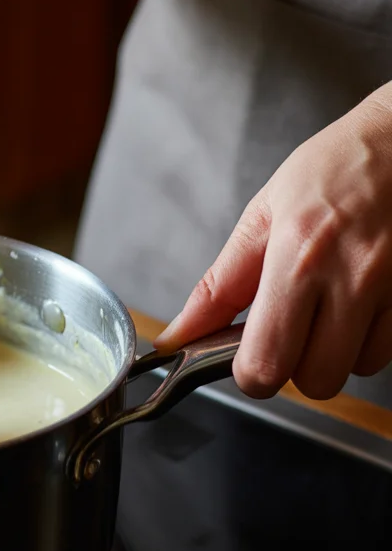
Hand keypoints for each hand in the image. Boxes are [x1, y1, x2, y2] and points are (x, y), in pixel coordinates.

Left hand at [154, 84, 391, 399]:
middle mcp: (352, 278)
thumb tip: (180, 334)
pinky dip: (368, 338)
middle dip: (295, 366)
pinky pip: (387, 351)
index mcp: (297, 258)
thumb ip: (220, 286)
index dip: (250, 372)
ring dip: (336, 351)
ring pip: (356, 369)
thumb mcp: (263, 215)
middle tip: (289, 329)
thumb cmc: (336, 168)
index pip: (266, 363)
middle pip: (314, 382)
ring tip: (330, 304)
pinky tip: (361, 300)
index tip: (246, 354)